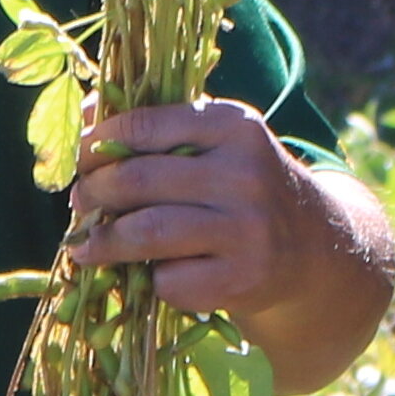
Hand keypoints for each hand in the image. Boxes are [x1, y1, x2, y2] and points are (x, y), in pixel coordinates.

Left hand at [69, 100, 348, 320]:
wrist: (314, 245)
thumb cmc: (243, 186)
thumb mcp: (216, 142)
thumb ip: (156, 127)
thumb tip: (86, 115)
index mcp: (233, 125)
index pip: (142, 127)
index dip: (96, 146)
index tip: (80, 161)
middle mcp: (244, 173)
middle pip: (136, 181)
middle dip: (93, 195)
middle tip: (80, 204)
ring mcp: (247, 229)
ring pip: (146, 233)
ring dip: (104, 243)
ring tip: (87, 246)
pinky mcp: (244, 279)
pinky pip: (170, 280)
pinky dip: (152, 279)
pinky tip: (155, 274)